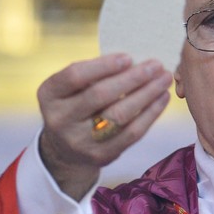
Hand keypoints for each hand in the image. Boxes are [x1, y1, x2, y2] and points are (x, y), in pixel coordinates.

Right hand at [37, 53, 173, 200]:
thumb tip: (137, 60)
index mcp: (49, 94)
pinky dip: (151, 113)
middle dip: (132, 78)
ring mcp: (79, 141)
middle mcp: (60, 119)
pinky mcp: (101, 156)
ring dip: (147, 94)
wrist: (65, 150)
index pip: (75, 76)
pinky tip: (162, 98)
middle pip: (100, 95)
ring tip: (164, 79)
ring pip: (120, 115)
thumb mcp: (72, 88)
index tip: (128, 57)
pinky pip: (132, 133)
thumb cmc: (76, 104)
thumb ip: (94, 74)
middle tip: (156, 65)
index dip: (103, 66)